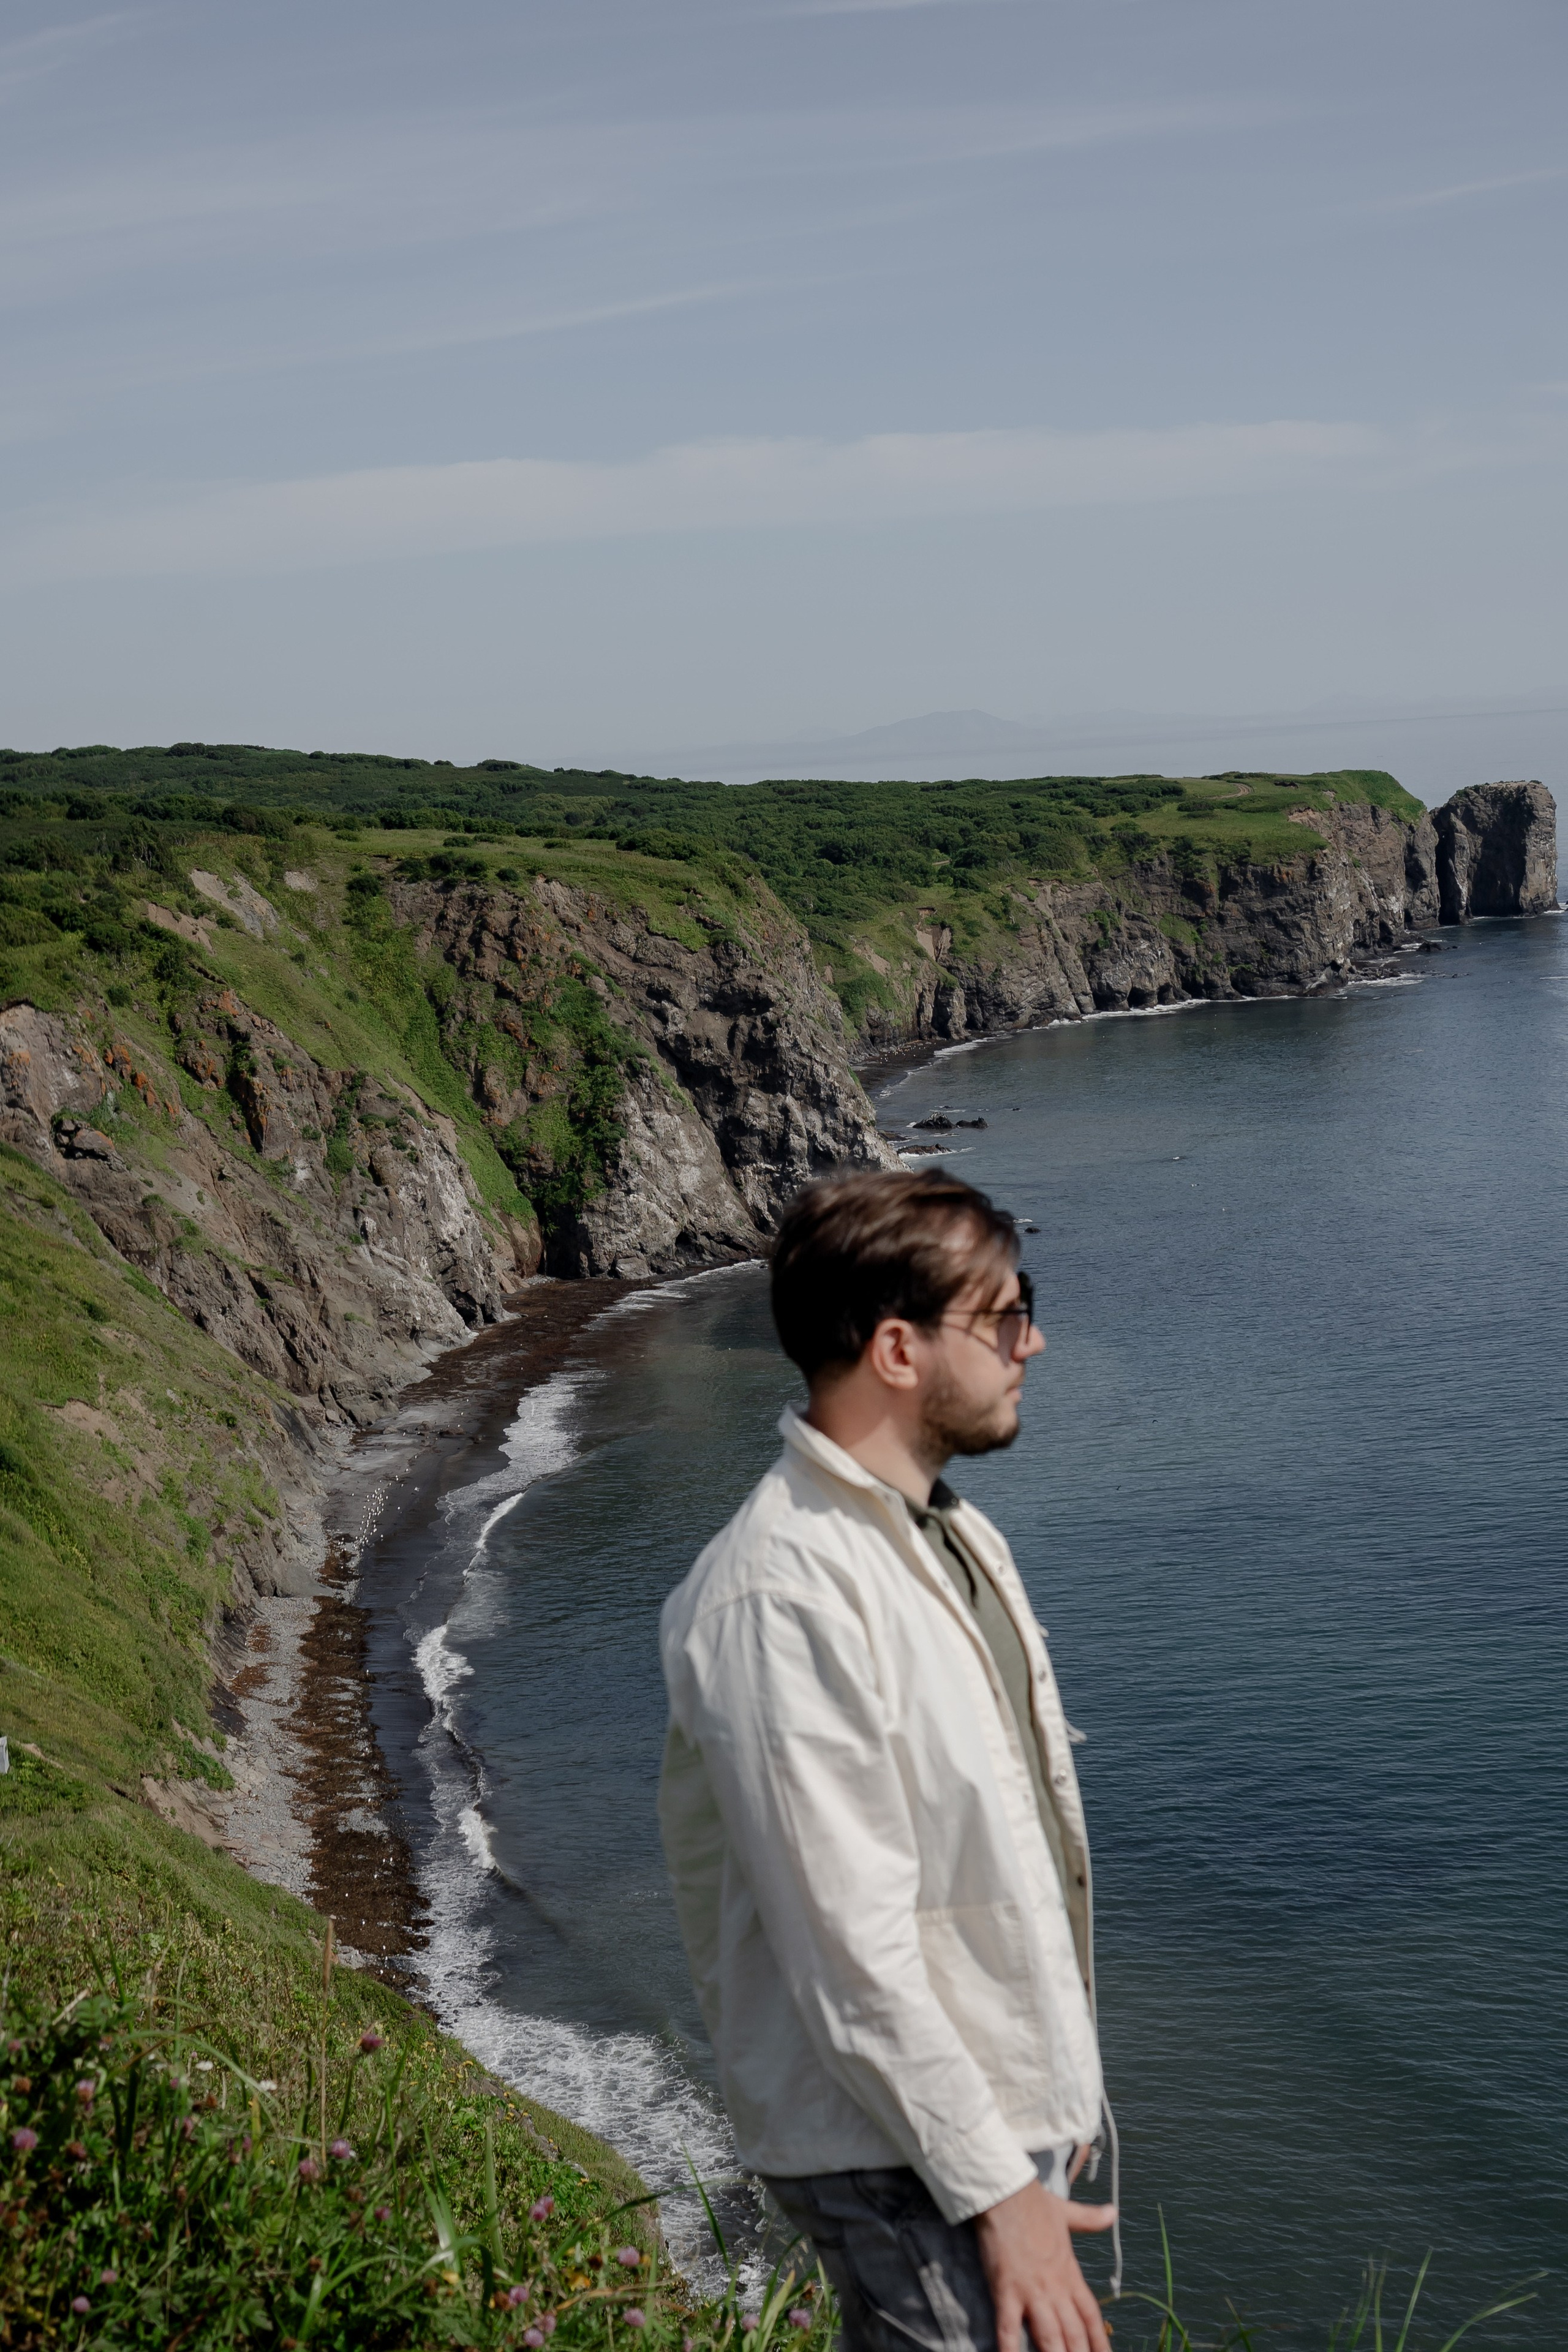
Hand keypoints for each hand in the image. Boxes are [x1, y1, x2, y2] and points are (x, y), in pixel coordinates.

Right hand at [973, 2177, 1115, 2351]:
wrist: (1007, 2191)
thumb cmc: (1033, 2202)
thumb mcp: (1066, 2212)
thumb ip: (1090, 2219)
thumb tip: (1113, 2212)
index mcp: (1070, 2273)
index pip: (1091, 2316)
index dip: (1100, 2342)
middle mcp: (1055, 2287)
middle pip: (1074, 2334)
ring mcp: (1031, 2291)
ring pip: (1049, 2337)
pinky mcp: (1006, 2290)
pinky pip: (1008, 2328)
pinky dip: (1010, 2348)